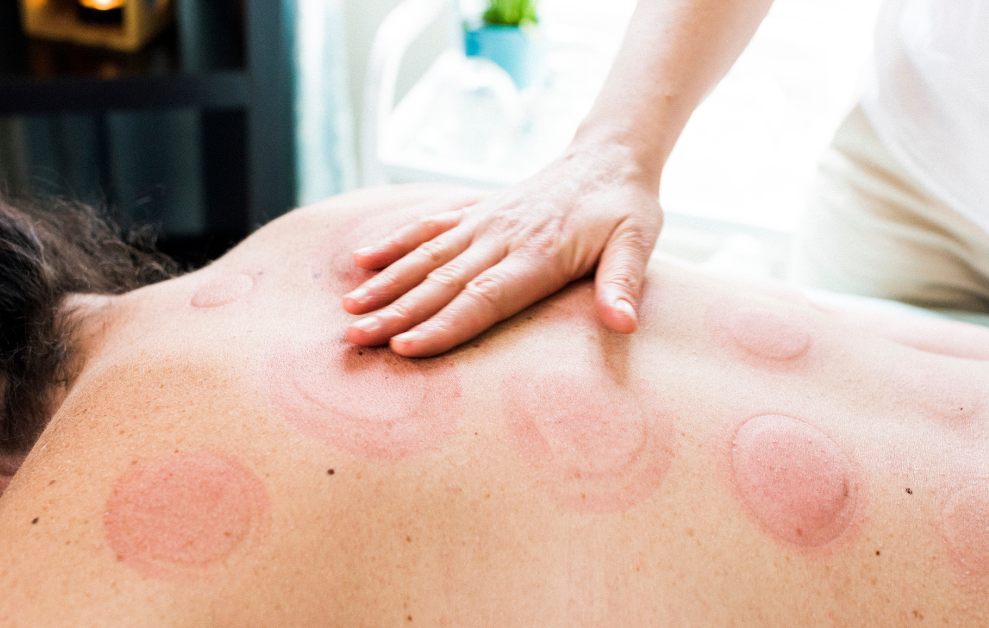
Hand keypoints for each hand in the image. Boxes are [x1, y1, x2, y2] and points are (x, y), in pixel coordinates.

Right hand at [342, 148, 663, 356]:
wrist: (610, 155)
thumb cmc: (625, 207)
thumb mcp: (637, 242)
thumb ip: (623, 283)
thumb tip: (623, 324)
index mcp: (539, 254)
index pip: (484, 298)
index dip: (443, 325)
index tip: (406, 348)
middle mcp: (502, 238)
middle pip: (443, 283)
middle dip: (398, 314)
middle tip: (357, 341)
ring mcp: (485, 222)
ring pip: (427, 255)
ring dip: (387, 283)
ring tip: (351, 310)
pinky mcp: (477, 211)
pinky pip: (429, 225)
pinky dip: (395, 242)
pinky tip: (363, 259)